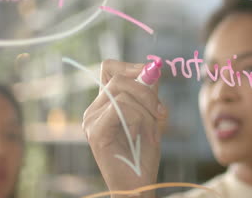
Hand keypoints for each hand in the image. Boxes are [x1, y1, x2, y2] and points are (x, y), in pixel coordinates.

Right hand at [83, 59, 167, 196]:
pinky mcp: (95, 131)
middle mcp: (94, 109)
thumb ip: (150, 92)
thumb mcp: (151, 116)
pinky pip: (121, 108)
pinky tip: (138, 136)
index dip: (132, 67)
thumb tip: (154, 66)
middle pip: (119, 77)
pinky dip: (137, 120)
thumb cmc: (143, 154)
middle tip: (160, 113)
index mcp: (105, 103)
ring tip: (151, 132)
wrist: (138, 185)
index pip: (110, 67)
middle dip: (147, 92)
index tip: (153, 80)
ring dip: (146, 111)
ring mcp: (91, 119)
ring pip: (122, 92)